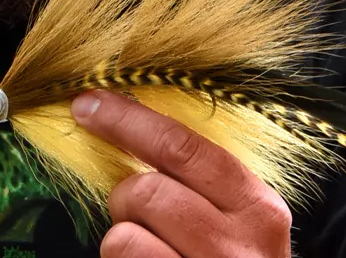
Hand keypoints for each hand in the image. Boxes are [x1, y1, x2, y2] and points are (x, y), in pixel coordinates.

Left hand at [71, 90, 293, 257]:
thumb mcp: (241, 223)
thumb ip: (206, 184)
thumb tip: (136, 128)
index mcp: (257, 208)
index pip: (184, 149)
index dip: (128, 120)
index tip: (88, 103)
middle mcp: (238, 245)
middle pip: (146, 191)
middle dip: (126, 198)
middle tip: (138, 215)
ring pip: (122, 238)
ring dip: (120, 242)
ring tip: (148, 253)